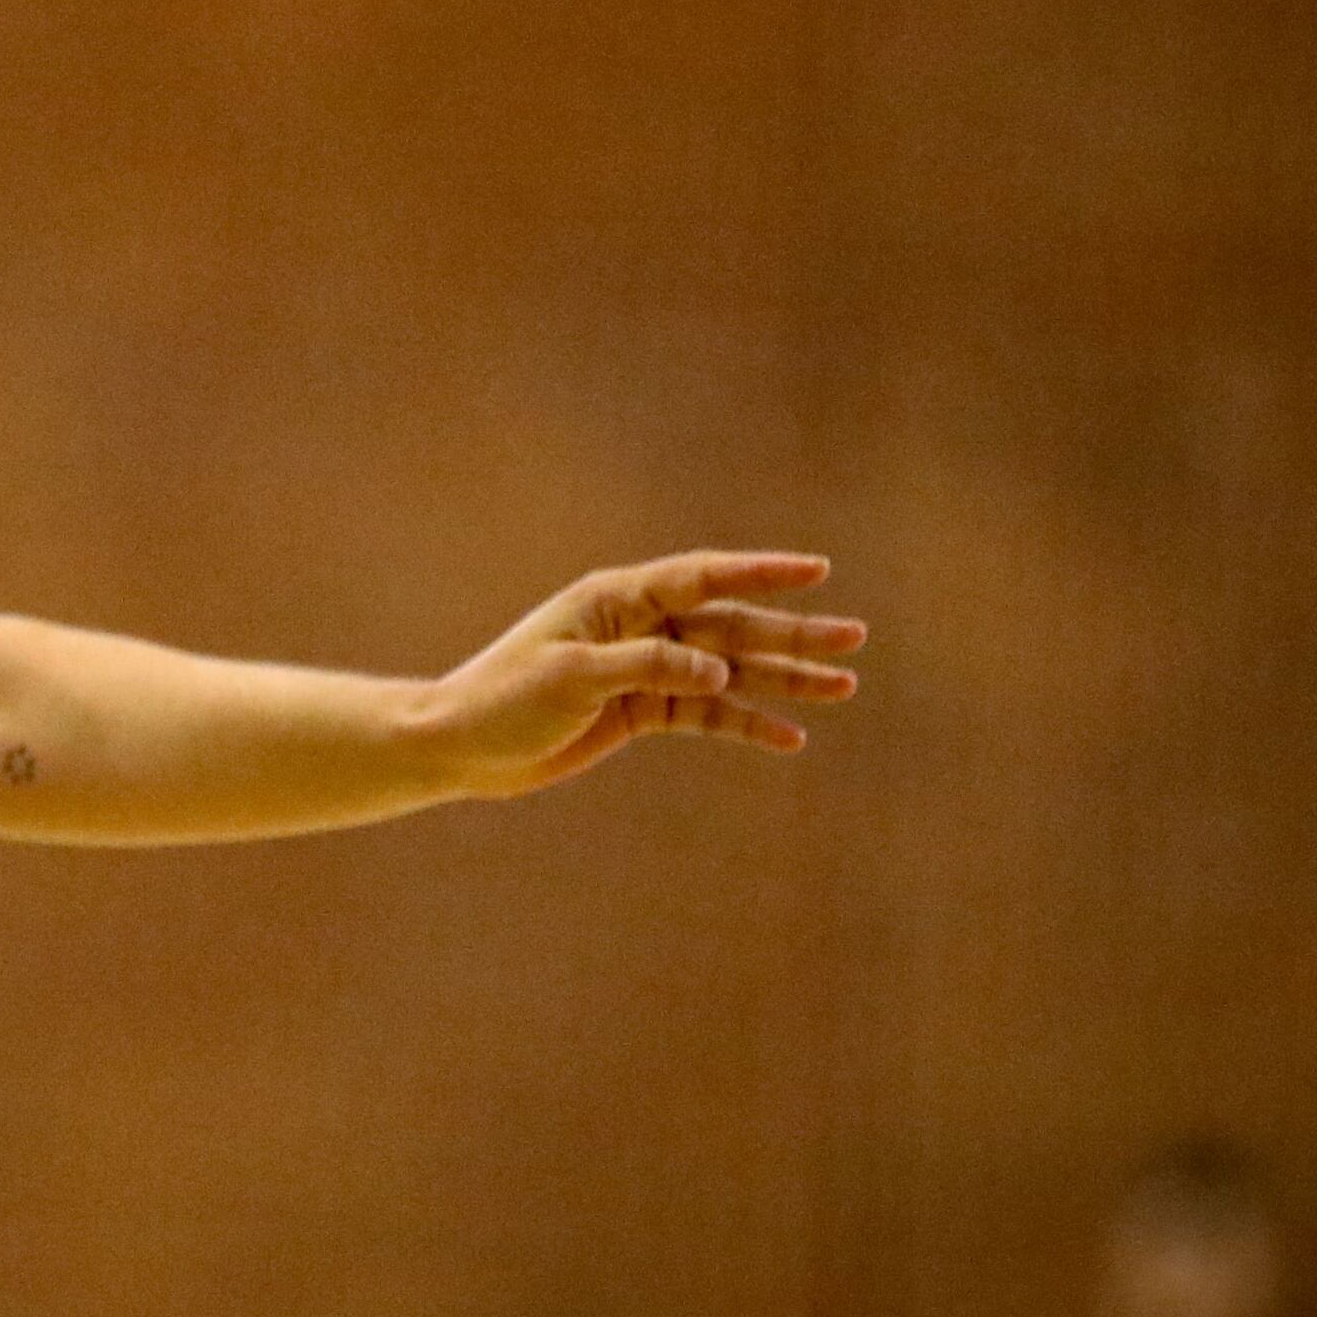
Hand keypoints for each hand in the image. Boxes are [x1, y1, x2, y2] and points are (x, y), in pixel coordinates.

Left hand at [408, 551, 860, 795]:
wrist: (461, 748)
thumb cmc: (503, 700)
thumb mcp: (570, 679)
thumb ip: (646, 666)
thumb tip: (718, 668)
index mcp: (616, 599)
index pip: (701, 577)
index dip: (760, 571)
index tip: (817, 568)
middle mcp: (638, 626)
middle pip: (729, 625)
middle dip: (792, 633)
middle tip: (855, 638)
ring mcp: (644, 667)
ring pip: (729, 669)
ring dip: (783, 679)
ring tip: (843, 687)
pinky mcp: (642, 709)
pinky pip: (708, 713)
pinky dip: (747, 723)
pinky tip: (789, 737)